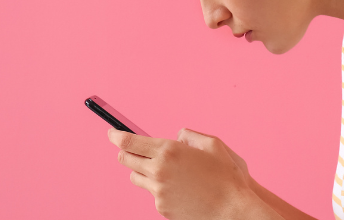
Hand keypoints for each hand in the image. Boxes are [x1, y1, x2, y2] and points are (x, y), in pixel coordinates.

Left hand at [107, 127, 257, 218]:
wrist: (231, 211)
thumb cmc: (226, 177)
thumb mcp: (213, 145)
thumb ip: (190, 135)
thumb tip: (177, 137)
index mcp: (169, 151)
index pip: (129, 142)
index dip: (116, 135)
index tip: (112, 133)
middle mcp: (159, 170)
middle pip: (125, 159)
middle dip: (125, 152)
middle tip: (130, 149)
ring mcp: (158, 191)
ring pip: (136, 177)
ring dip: (142, 171)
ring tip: (163, 171)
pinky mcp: (161, 207)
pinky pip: (153, 193)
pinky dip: (159, 188)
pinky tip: (180, 189)